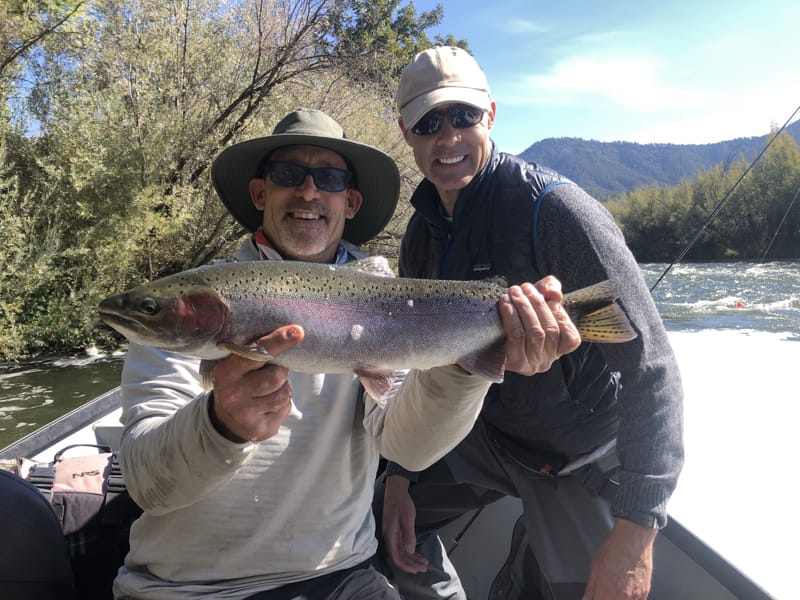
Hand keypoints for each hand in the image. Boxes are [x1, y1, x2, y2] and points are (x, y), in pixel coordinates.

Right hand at [209, 325, 303, 442]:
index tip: (297, 331)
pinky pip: (285, 409)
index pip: (256, 354)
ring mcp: (246, 416)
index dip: (277, 341)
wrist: (225, 421)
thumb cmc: (239, 383)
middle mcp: (233, 395)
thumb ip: (255, 353)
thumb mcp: (236, 366)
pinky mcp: (261, 430)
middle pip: (276, 376)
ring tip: (268, 390)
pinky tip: (268, 405)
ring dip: (283, 388)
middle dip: (281, 371)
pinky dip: (282, 404)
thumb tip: (292, 334)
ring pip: (284, 393)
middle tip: (273, 372)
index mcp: (225, 373)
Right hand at [382, 475, 427, 573]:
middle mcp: (389, 536)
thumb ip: (408, 535)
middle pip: (399, 556)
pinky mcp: (395, 530)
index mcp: (390, 535)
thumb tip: (409, 551)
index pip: (396, 556)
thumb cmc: (401, 503)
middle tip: (423, 568)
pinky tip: (416, 554)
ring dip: (411, 558)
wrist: (396, 490)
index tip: (416, 570)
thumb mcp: (407, 519)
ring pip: (401, 551)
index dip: (405, 565)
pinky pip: (401, 545)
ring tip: (423, 563)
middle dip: (411, 564)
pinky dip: (409, 551)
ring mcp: (392, 534)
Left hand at [499, 276, 580, 375]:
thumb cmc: (515, 318)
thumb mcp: (536, 300)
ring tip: (514, 292)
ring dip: (525, 307)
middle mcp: (547, 361)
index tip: (545, 294)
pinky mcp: (515, 363)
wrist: (483, 341)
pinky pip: (517, 336)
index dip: (560, 313)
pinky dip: (512, 315)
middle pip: (551, 330)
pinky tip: (505, 302)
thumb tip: (554, 293)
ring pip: (535, 333)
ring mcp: (532, 364)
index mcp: (557, 351)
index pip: (570, 337)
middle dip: (538, 304)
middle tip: (524, 287)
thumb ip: (551, 289)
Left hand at [582, 519, 656, 599]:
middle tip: (604, 588)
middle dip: (606, 597)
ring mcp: (636, 596)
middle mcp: (622, 598)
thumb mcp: (595, 567)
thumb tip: (586, 598)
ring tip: (615, 585)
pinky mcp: (645, 592)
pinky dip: (629, 597)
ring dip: (617, 597)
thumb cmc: (614, 549)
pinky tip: (625, 587)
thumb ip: (590, 588)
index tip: (594, 595)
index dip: (595, 598)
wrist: (633, 539)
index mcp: (606, 594)